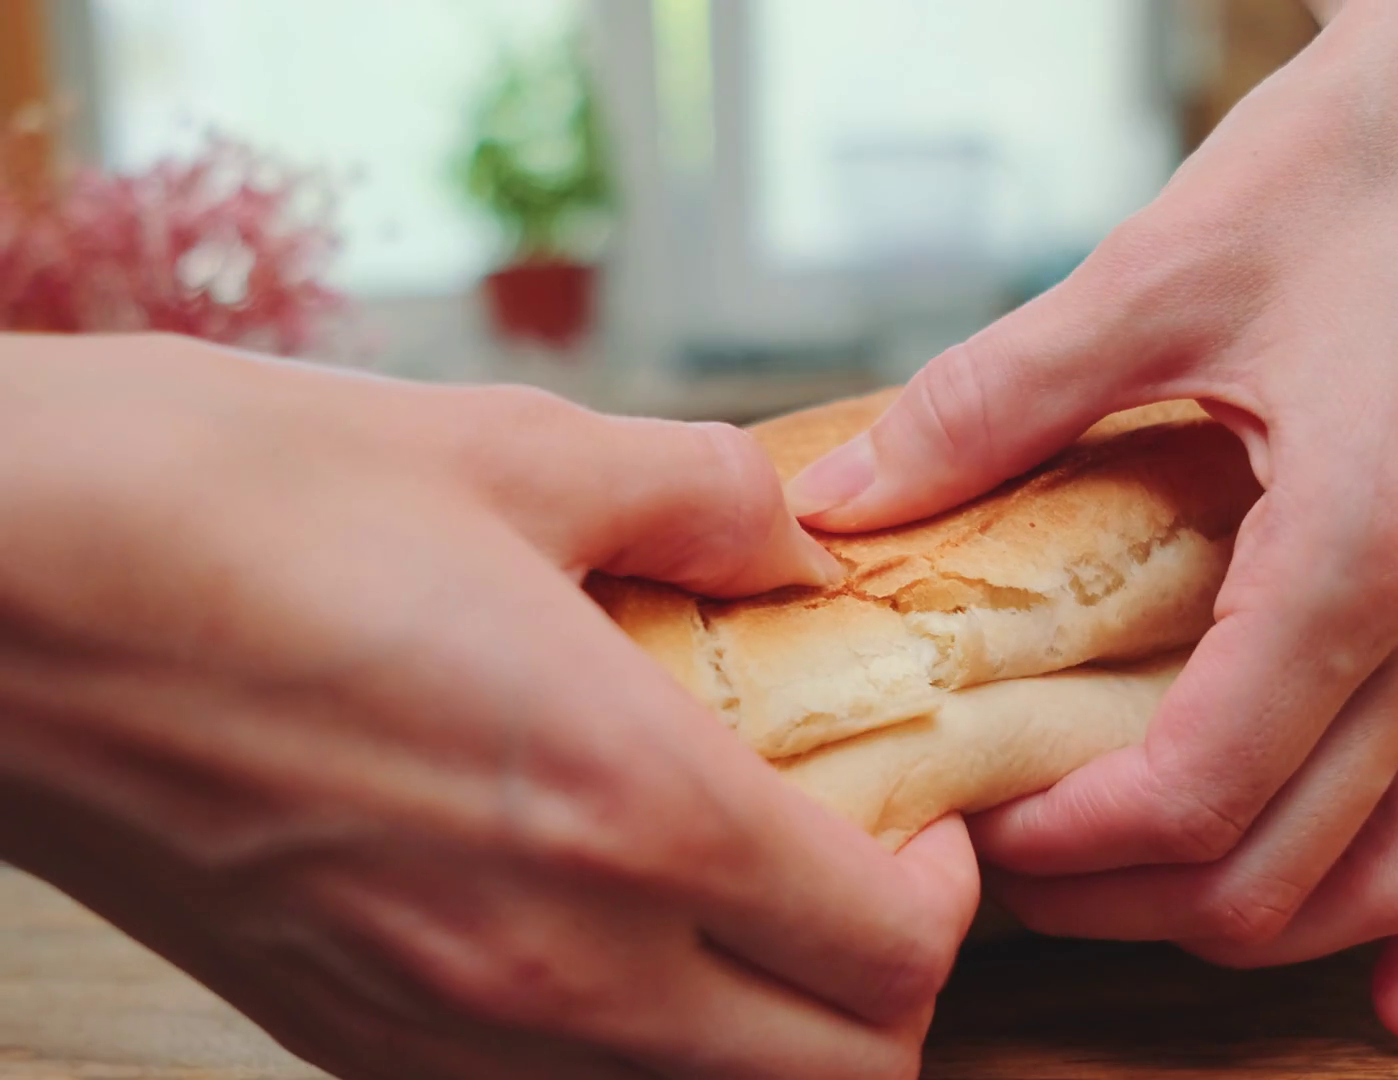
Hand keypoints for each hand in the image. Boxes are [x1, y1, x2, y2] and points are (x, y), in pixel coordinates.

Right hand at [0, 333, 977, 1079]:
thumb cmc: (228, 501)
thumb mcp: (509, 448)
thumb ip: (703, 498)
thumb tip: (794, 538)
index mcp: (628, 809)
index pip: (890, 955)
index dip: (946, 891)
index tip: (924, 811)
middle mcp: (552, 965)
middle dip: (885, 989)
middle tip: (858, 868)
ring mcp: (438, 1032)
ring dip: (761, 1028)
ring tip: (737, 898)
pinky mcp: (342, 1041)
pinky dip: (626, 1047)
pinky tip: (594, 919)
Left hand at [781, 0, 1397, 1041]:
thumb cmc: (1363, 165)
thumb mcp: (1153, 274)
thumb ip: (990, 404)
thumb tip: (844, 499)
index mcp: (1361, 544)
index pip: (1203, 786)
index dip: (1071, 840)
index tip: (980, 826)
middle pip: (1285, 861)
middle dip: (1132, 901)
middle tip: (1016, 870)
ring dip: (1263, 925)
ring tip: (1142, 913)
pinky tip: (1386, 981)